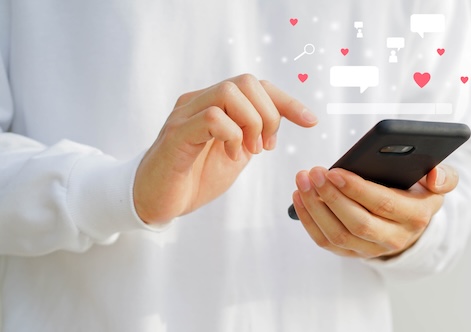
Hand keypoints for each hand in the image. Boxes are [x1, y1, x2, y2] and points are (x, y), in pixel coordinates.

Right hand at [134, 74, 317, 223]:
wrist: (157, 202)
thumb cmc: (194, 178)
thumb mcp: (236, 154)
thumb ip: (254, 135)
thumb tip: (280, 122)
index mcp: (215, 105)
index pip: (256, 86)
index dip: (287, 101)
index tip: (311, 121)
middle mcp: (198, 102)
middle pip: (246, 82)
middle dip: (268, 114)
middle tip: (265, 146)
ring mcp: (185, 115)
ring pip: (229, 93)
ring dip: (251, 123)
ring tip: (249, 151)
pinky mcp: (176, 135)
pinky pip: (211, 117)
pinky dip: (232, 135)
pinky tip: (231, 156)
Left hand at [292, 165, 458, 258]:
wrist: (410, 222)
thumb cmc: (418, 193)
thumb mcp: (436, 184)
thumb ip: (444, 177)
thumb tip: (434, 176)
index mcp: (416, 216)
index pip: (384, 204)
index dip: (357, 189)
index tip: (335, 171)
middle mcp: (395, 238)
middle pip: (357, 222)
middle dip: (332, 196)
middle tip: (314, 172)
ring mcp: (371, 250)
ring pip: (338, 234)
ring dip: (316, 207)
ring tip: (303, 180)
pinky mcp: (353, 254)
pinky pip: (326, 241)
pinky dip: (309, 219)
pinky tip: (299, 196)